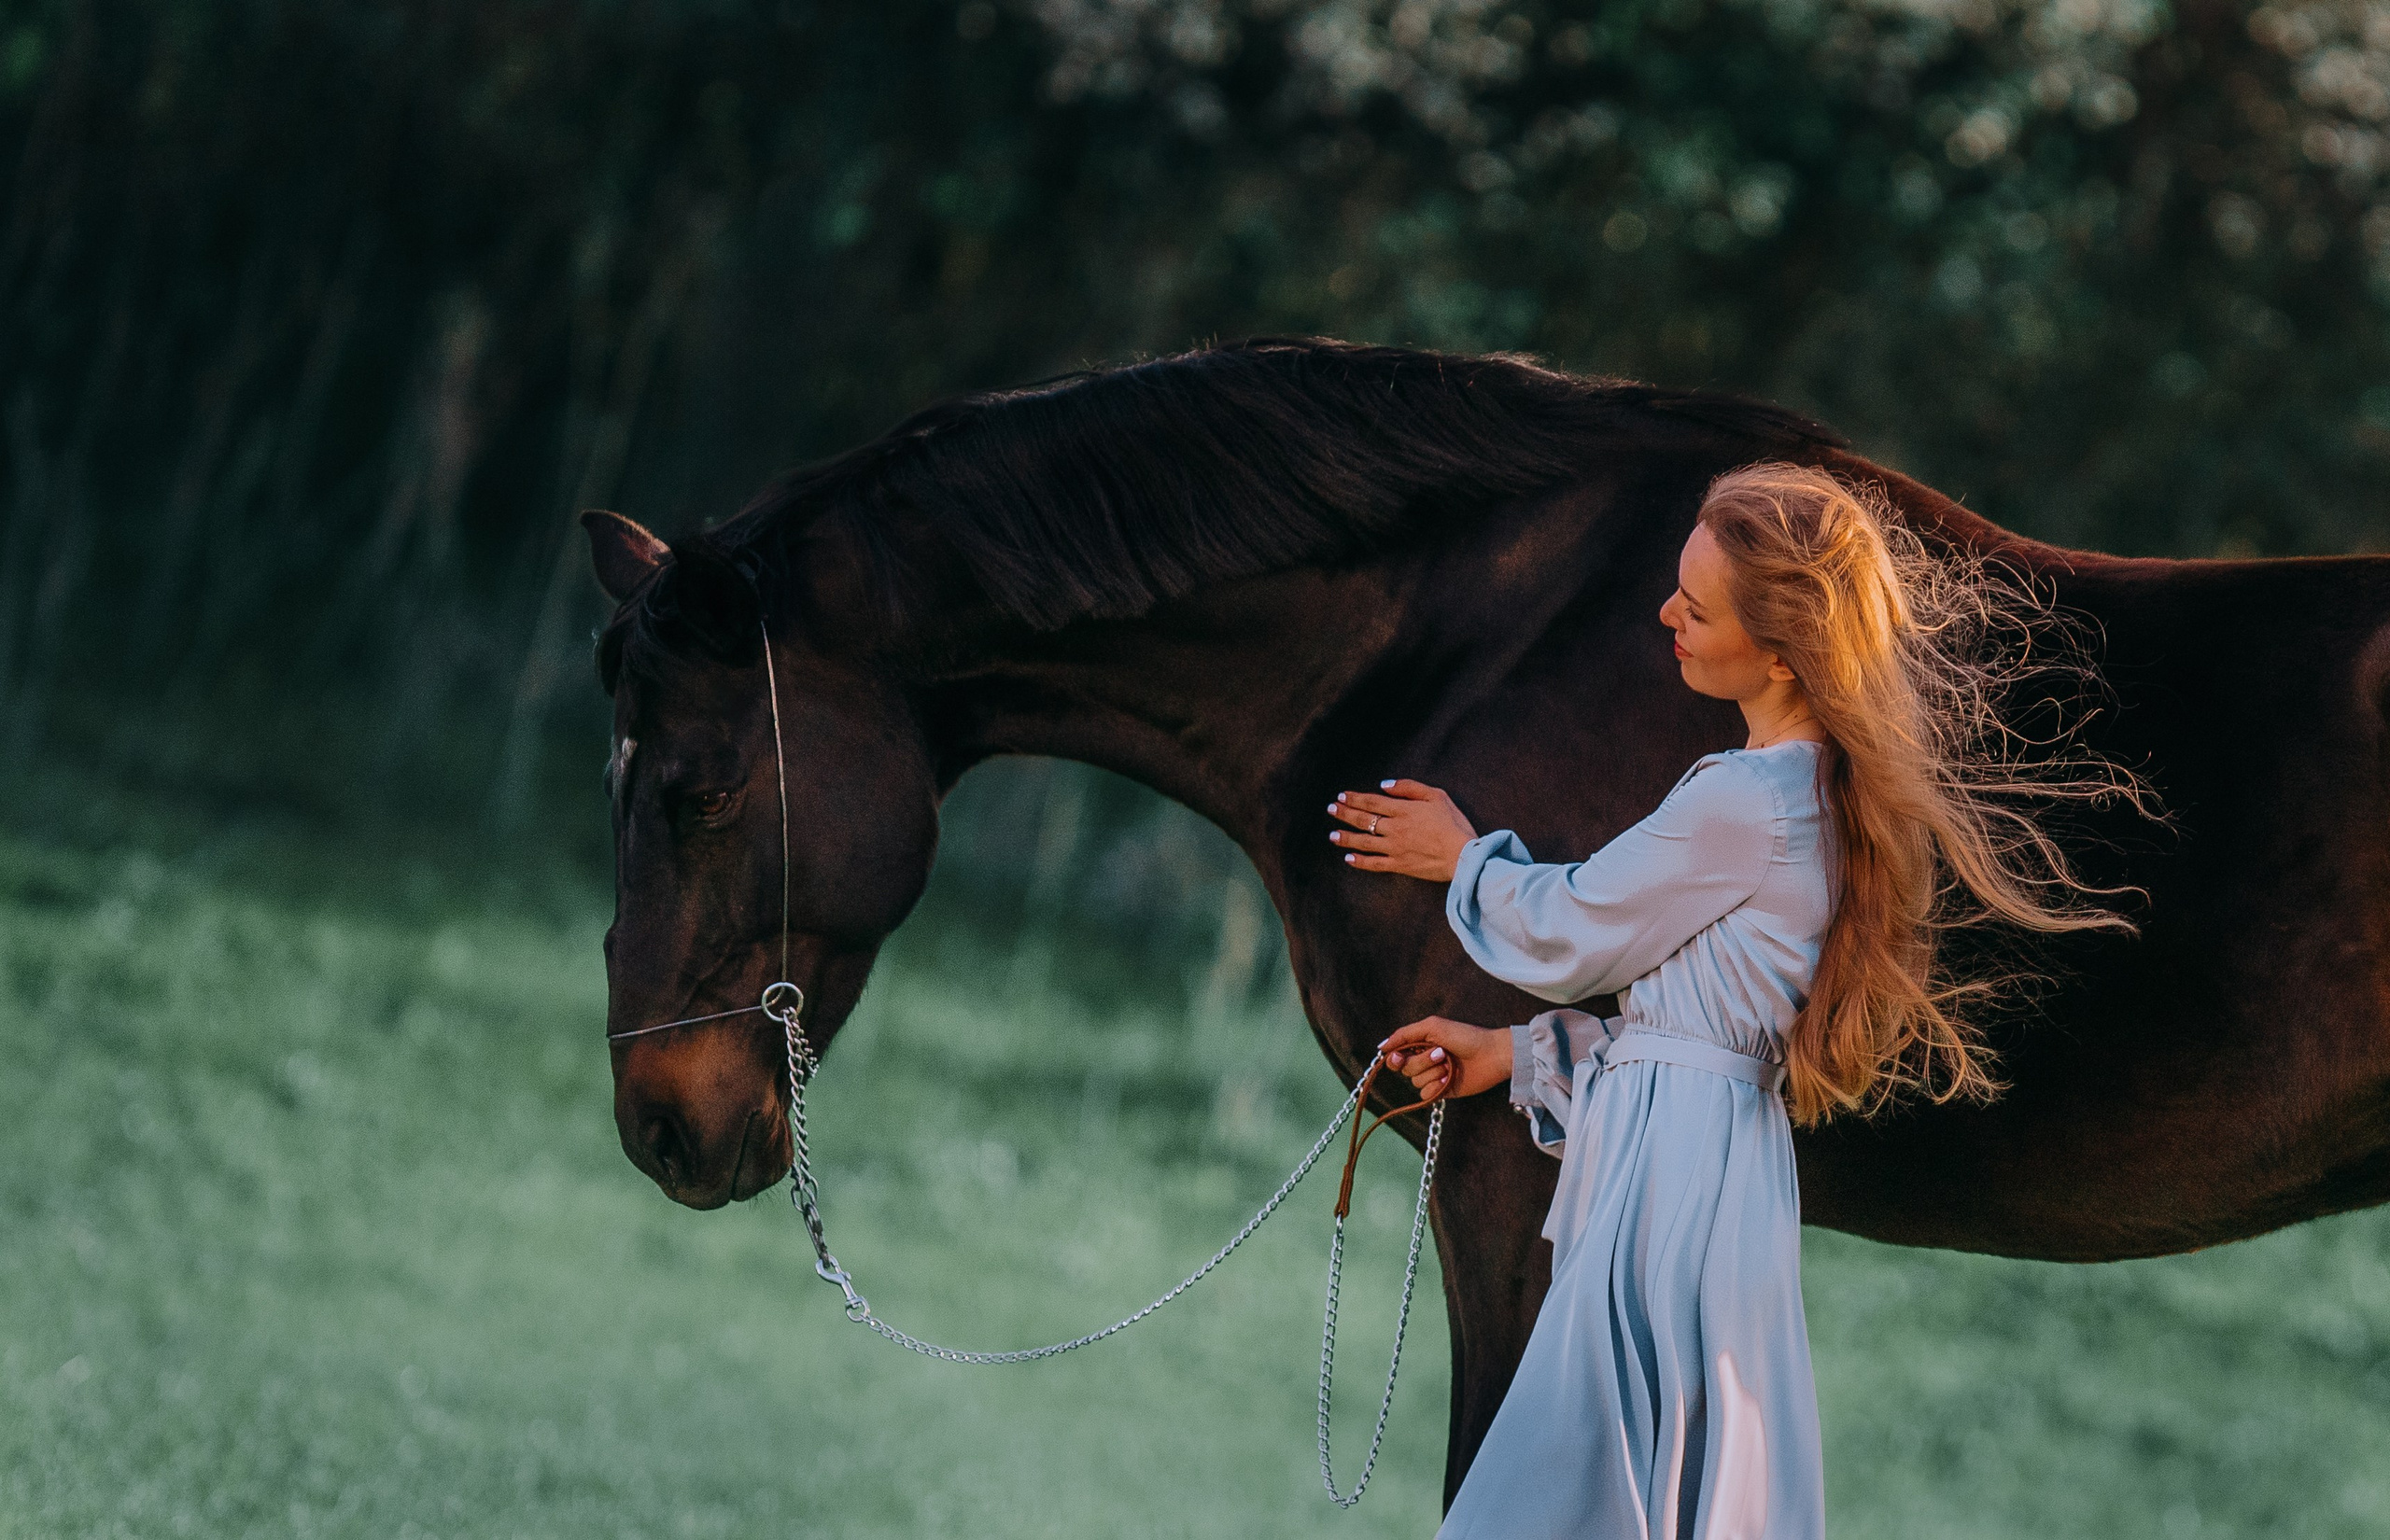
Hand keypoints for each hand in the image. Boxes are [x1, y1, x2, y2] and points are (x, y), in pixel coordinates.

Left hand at [1327, 779, 1478, 881]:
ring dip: (1346, 838)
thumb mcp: (1437, 796)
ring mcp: (1394, 848)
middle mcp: (1394, 828)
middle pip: (1363, 820)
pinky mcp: (1399, 865)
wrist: (1464, 855)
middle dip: (1345, 814)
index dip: (1354, 799)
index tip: (1341, 796)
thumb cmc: (1454, 824)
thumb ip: (1410, 788)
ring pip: (1363, 842)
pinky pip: (1374, 864)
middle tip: (1331, 809)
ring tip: (1332, 835)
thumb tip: (1385, 785)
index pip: (1372, 802)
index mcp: (1403, 810)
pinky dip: (1360, 862)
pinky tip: (1348, 859)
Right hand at [1376, 1016, 1507, 1101]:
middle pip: (1405, 1069)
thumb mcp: (1433, 1026)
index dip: (1394, 1058)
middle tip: (1441, 1054)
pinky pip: (1425, 1096)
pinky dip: (1435, 1087)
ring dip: (1432, 1073)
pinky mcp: (1443, 1091)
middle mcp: (1425, 1060)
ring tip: (1450, 1065)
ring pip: (1415, 1082)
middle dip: (1422, 1061)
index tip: (1398, 1057)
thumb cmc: (1465, 1036)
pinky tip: (1449, 1079)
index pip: (1396, 1054)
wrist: (1491, 1055)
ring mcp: (1434, 1076)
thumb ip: (1404, 1034)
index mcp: (1421, 1044)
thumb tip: (1381, 1046)